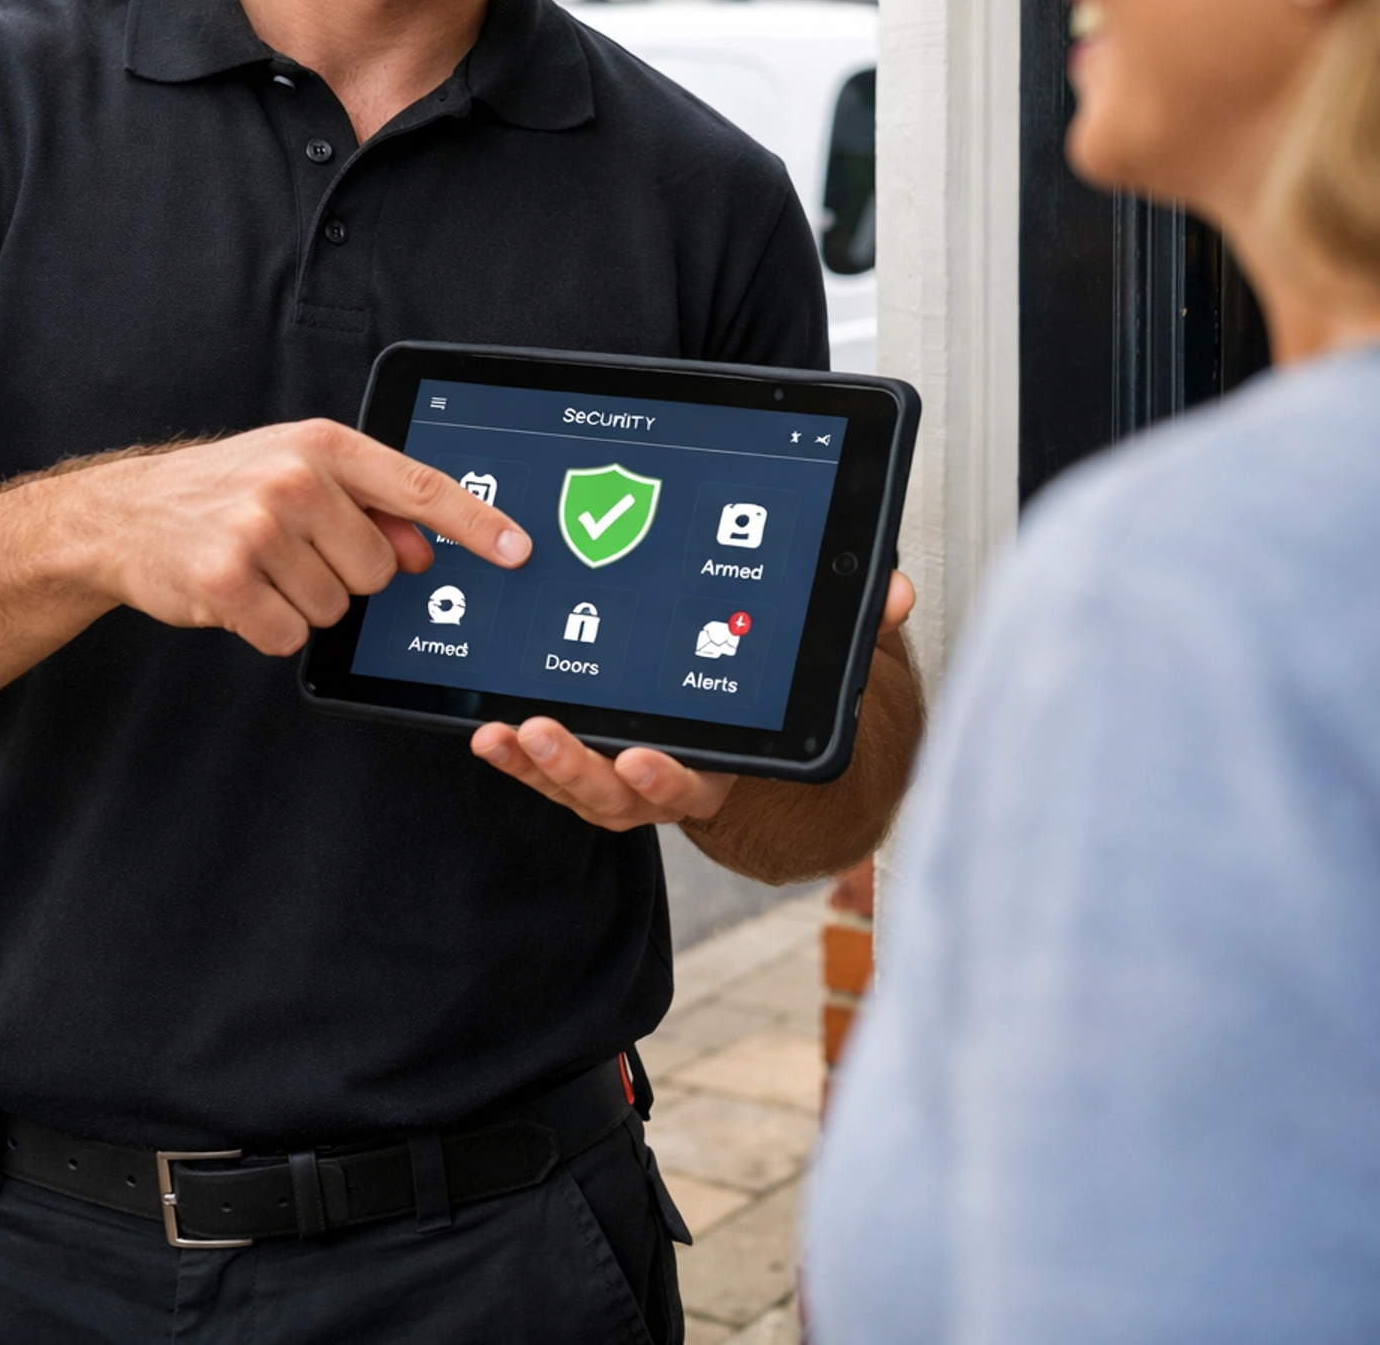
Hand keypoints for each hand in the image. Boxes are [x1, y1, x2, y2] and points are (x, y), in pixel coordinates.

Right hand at [64, 419, 530, 656]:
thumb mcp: (301, 475)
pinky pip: (288, 635)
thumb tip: (424, 553)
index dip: (475, 524)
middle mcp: (295, 480)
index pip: (419, 487)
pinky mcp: (226, 579)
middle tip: (295, 551)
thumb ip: (371, 507)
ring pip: (336, 608)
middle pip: (378, 569)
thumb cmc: (225, 490)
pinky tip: (239, 594)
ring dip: (303, 601)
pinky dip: (268, 627)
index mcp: (324, 445)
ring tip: (261, 566)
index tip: (517, 551)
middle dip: (345, 574)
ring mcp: (258, 529)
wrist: (125, 514)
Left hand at [471, 569, 915, 832]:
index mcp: (724, 766)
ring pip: (577, 786)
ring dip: (539, 762)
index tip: (642, 758)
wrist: (745, 723)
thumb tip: (896, 591)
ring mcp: (621, 777)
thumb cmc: (770, 690)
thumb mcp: (810, 661)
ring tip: (508, 731)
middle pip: (622, 794)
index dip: (668, 778)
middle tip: (549, 734)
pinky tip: (487, 733)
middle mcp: (668, 781)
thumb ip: (852, 630)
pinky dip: (516, 757)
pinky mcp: (583, 761)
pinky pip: (546, 771)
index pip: (697, 782)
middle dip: (581, 769)